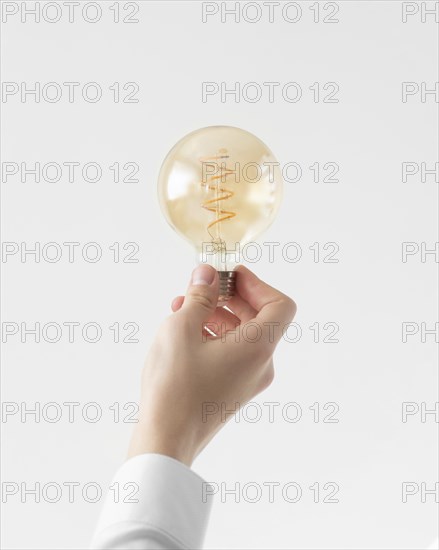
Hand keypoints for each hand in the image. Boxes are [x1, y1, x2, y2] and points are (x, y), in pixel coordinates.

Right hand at [128, 264, 295, 465]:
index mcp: (258, 348)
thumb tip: (208, 275)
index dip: (257, 284)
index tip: (230, 276)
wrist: (165, 441)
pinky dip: (213, 336)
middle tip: (202, 288)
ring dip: (217, 315)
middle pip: (259, 318)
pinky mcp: (232, 390)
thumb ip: (199, 296)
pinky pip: (231, 353)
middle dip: (230, 298)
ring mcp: (248, 380)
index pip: (280, 305)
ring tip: (182, 308)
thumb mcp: (181, 329)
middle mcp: (261, 365)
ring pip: (242, 335)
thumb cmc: (174, 386)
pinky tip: (184, 332)